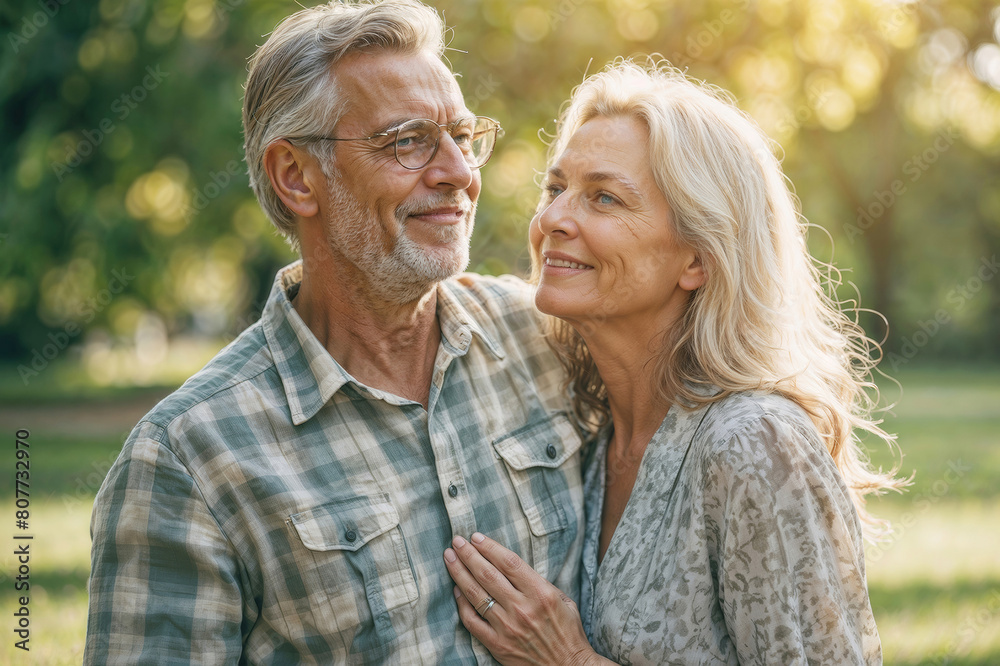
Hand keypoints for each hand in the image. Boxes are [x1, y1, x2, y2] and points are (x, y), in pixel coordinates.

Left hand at [443, 532, 607, 665]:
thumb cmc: (568, 632)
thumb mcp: (564, 600)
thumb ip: (539, 582)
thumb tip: (513, 566)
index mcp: (541, 593)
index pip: (509, 563)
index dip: (490, 547)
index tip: (476, 537)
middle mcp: (522, 608)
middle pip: (488, 574)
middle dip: (468, 555)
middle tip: (456, 542)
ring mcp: (507, 628)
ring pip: (476, 595)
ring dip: (459, 573)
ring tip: (449, 558)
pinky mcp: (498, 645)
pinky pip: (472, 621)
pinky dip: (462, 604)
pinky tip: (456, 590)